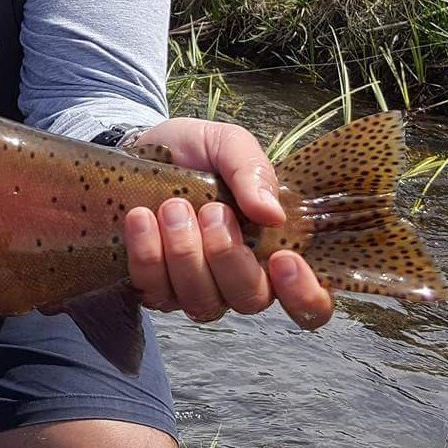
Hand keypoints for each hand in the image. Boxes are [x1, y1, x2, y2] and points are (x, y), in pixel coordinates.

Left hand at [122, 118, 333, 329]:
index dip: (304, 295)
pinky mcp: (154, 289)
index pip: (309, 303)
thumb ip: (253, 171)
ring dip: (185, 253)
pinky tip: (141, 218)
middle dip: (227, 256)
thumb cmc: (195, 152)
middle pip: (249, 300)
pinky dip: (148, 254)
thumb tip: (272, 214)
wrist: (139, 148)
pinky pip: (155, 290)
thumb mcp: (228, 145)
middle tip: (211, 210)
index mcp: (273, 250)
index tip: (283, 258)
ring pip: (201, 300)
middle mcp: (238, 280)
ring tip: (172, 207)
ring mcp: (194, 290)